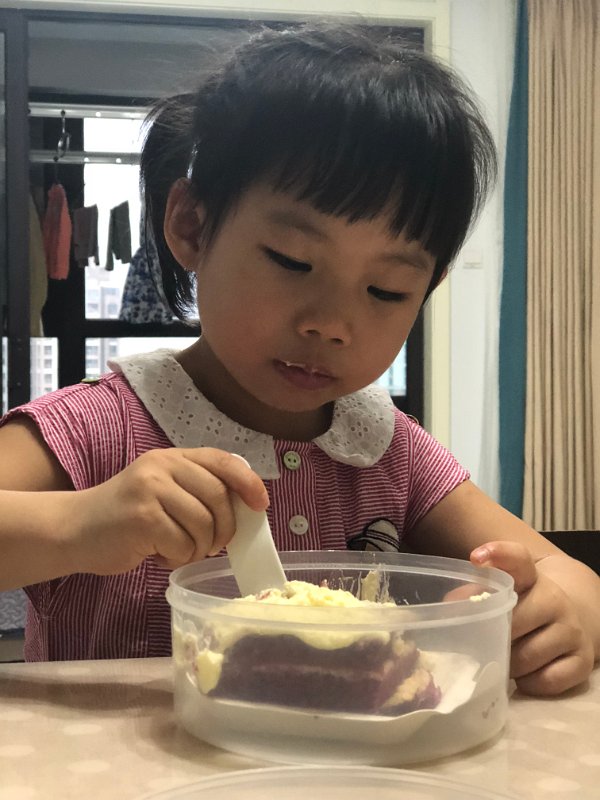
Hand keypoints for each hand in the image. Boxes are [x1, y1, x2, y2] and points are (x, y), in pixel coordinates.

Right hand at [63, 447, 268, 574]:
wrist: (74, 529)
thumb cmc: (126, 515)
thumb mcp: (162, 489)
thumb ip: (196, 490)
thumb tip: (244, 508)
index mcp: (173, 457)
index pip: (223, 461)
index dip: (248, 482)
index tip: (260, 505)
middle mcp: (163, 467)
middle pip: (218, 497)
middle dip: (225, 528)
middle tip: (213, 545)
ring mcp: (151, 491)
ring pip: (203, 525)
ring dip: (199, 548)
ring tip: (180, 551)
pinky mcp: (142, 519)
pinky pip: (182, 545)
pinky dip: (178, 558)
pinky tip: (159, 555)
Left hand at [471, 541, 594, 695]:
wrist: (565, 624)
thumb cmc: (522, 610)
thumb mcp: (501, 595)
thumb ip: (476, 594)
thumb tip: (451, 605)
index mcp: (530, 577)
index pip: (518, 559)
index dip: (497, 554)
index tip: (476, 558)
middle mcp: (555, 599)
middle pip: (514, 622)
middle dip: (495, 637)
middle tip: (487, 642)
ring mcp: (572, 630)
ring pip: (527, 657)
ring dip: (510, 665)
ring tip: (506, 658)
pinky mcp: (583, 661)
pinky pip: (547, 681)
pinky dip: (530, 683)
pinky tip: (526, 674)